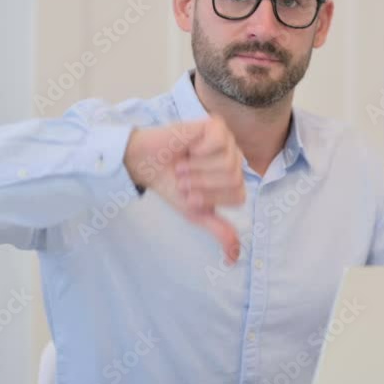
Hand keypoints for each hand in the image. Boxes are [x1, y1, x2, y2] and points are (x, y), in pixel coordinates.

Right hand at [123, 116, 245, 261]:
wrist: (145, 164)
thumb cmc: (170, 185)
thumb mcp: (196, 212)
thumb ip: (219, 231)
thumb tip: (234, 258)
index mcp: (235, 179)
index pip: (238, 197)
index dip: (210, 199)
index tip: (189, 195)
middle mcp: (235, 159)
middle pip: (234, 180)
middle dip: (202, 185)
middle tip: (183, 178)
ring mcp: (227, 140)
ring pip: (227, 163)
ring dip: (197, 169)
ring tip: (182, 165)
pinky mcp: (215, 125)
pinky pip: (218, 143)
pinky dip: (198, 150)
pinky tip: (188, 148)